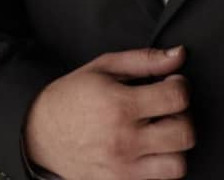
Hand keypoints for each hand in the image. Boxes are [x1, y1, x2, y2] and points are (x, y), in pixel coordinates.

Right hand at [23, 46, 193, 179]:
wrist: (40, 131)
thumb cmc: (74, 95)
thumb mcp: (106, 67)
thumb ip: (146, 60)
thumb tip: (179, 54)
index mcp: (120, 105)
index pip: (176, 98)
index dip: (181, 86)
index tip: (172, 84)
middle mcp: (123, 141)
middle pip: (183, 134)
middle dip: (183, 117)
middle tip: (168, 110)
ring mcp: (121, 170)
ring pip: (176, 166)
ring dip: (174, 148)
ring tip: (160, 133)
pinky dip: (159, 167)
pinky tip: (148, 151)